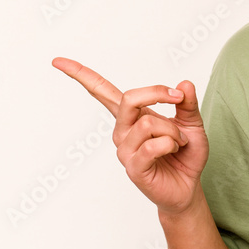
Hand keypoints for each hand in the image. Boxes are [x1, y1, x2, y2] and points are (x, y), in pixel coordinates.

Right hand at [51, 57, 208, 214]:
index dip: (80, 75)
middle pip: (129, 98)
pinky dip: (171, 144)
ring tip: (178, 142)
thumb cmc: (185, 154)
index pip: (101, 91)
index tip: (58, 61)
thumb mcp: (190, 122)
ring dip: (172, 130)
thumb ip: (186, 102)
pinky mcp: (133, 167)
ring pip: (147, 123)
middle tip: (178, 97)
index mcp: (130, 116)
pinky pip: (153, 145)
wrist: (189, 186)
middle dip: (157, 93)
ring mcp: (125, 150)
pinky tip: (173, 151)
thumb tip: (184, 83)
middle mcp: (122, 131)